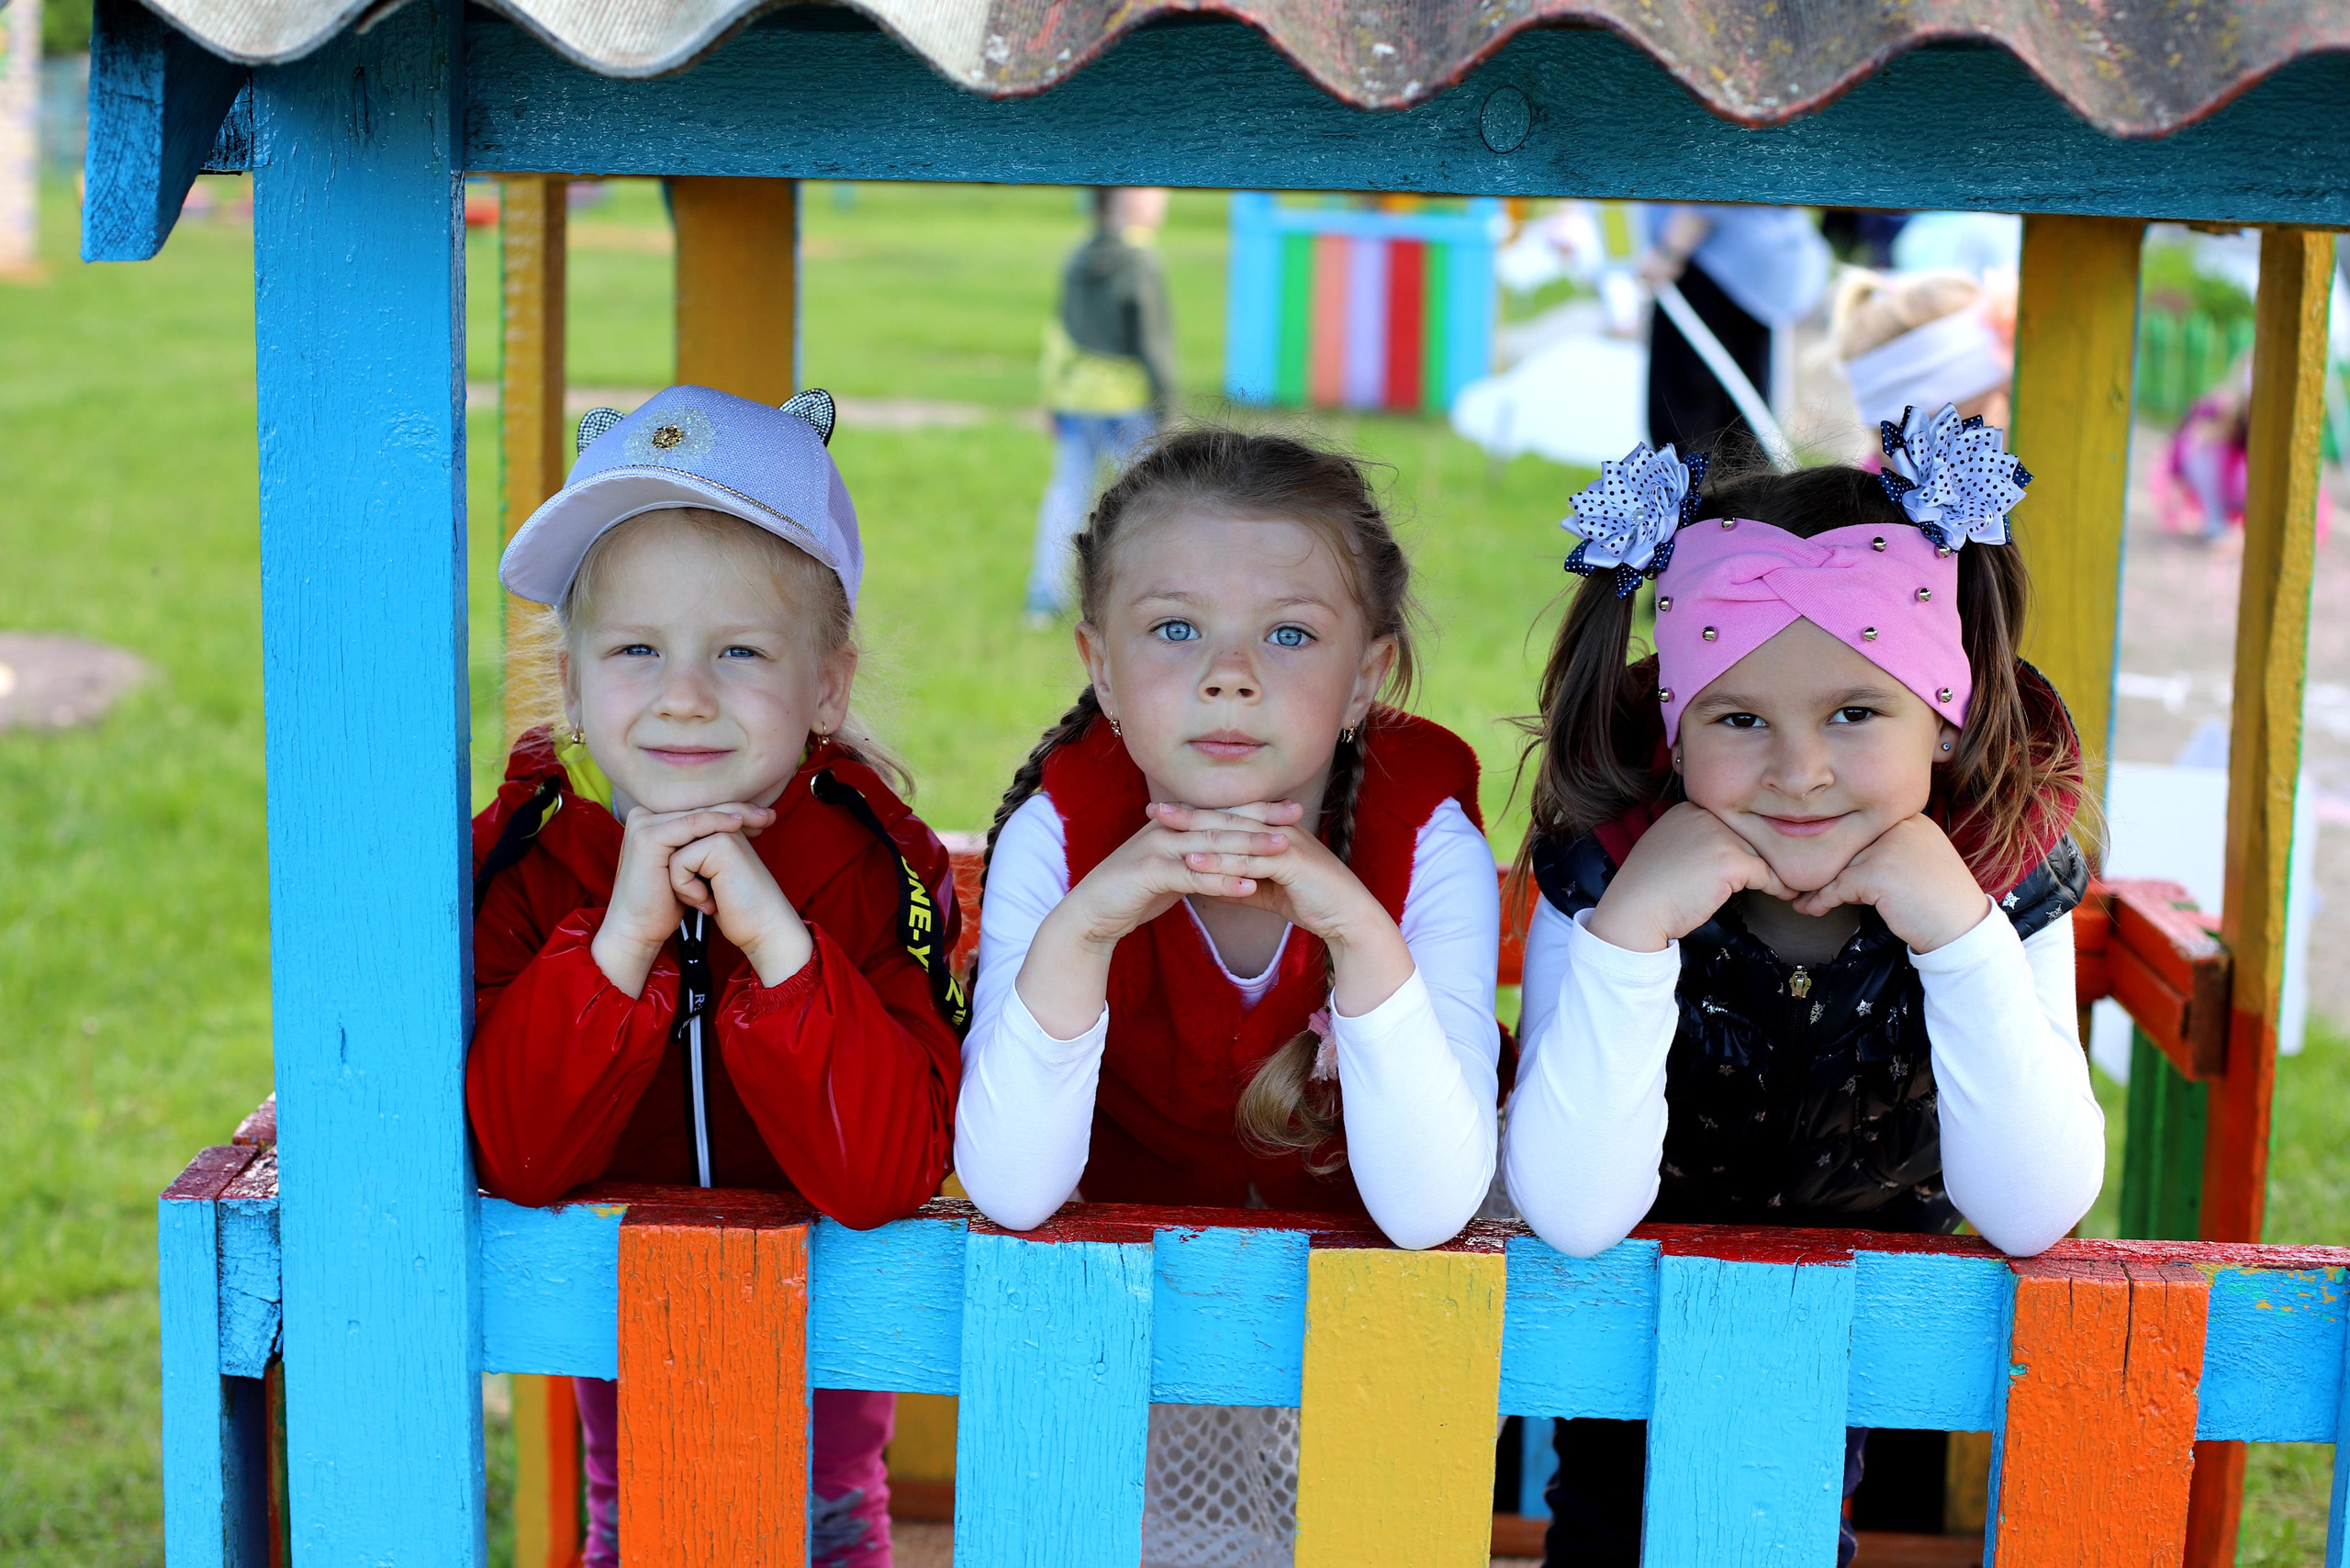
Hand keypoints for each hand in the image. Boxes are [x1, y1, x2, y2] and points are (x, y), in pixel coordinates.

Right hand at [592, 803, 774, 996]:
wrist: (640, 930)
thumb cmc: (666, 903)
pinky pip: (691, 825)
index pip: (699, 809)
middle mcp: (644, 816)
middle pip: (700, 808)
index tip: (765, 817)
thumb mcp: (688, 868)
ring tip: (762, 820)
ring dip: (733, 815)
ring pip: (699, 814)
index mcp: (652, 820)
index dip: (733, 811)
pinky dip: (716, 824)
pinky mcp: (648, 837)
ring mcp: (643, 824)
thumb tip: (735, 826)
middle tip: (770, 816)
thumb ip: (701, 844)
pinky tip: (737, 825)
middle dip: (739, 811)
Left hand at [667, 827, 812, 987]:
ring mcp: (724, 832)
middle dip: (680, 878)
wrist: (764, 928)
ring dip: (682, 885)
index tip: (706, 895)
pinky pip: (679, 863)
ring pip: (672, 853)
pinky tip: (708, 900)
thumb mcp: (708, 878)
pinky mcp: (721, 845)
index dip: (680, 874)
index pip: (677, 843)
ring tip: (707, 899)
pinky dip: (686, 889)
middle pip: (671, 846)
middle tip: (705, 899)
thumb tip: (661, 852)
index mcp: (723, 830)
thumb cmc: (737, 909)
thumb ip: (691, 858)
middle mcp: (724, 825)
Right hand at [1053, 800, 1301, 953]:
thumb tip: (1228, 862)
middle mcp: (1167, 829)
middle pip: (1221, 822)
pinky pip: (1193, 876)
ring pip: (1211, 846)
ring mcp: (1156, 849)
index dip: (1256, 809)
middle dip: (1261, 819)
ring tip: (1283, 850)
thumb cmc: (1132, 893)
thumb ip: (1197, 861)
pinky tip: (1249, 887)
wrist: (1091, 913)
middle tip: (1297, 816)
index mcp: (1174, 826)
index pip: (1221, 813)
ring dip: (1249, 847)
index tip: (1291, 809)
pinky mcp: (1149, 873)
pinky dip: (1222, 882)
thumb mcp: (1171, 871)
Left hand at [1153, 800, 1414, 1016]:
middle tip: (1153, 810)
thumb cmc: (1311, 902)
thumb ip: (1240, 883)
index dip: (1196, 814)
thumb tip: (1208, 883)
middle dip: (1188, 814)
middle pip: (1226, 817)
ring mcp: (1286, 842)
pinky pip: (1247, 860)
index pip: (1229, 816)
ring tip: (1162, 832)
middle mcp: (1278, 829)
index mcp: (1273, 830)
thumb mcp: (1267, 891)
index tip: (1163, 814)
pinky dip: (1219, 861)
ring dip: (1196, 832)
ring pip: (1233, 834)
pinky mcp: (1290, 861)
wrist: (1348, 917)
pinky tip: (1192, 862)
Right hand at [1588, 802, 1797, 952]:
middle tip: (1776, 874)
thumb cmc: (1648, 889)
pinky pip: (1767, 874)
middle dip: (1760, 856)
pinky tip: (1783, 894)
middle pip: (1747, 834)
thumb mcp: (1667, 849)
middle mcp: (1705, 815)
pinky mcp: (1732, 861)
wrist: (1635, 911)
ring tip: (1785, 884)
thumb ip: (1695, 840)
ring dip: (1774, 870)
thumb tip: (1727, 851)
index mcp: (1688, 809)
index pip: (1729, 823)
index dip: (1741, 844)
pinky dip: (1778, 886)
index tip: (1753, 862)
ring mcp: (1719, 836)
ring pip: (1760, 852)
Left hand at [1790, 815, 1988, 953]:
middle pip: (1849, 845)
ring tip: (1803, 899)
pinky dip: (1822, 900)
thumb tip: (1844, 856)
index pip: (1864, 829)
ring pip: (1839, 865)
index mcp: (1911, 818)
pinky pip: (1837, 887)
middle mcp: (1899, 826)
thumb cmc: (1941, 900)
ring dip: (1818, 885)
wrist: (1963, 928)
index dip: (1842, 850)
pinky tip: (1812, 909)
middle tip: (1802, 884)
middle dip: (1826, 867)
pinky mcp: (1876, 873)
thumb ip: (1887, 848)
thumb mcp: (1918, 860)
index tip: (1822, 865)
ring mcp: (1887, 847)